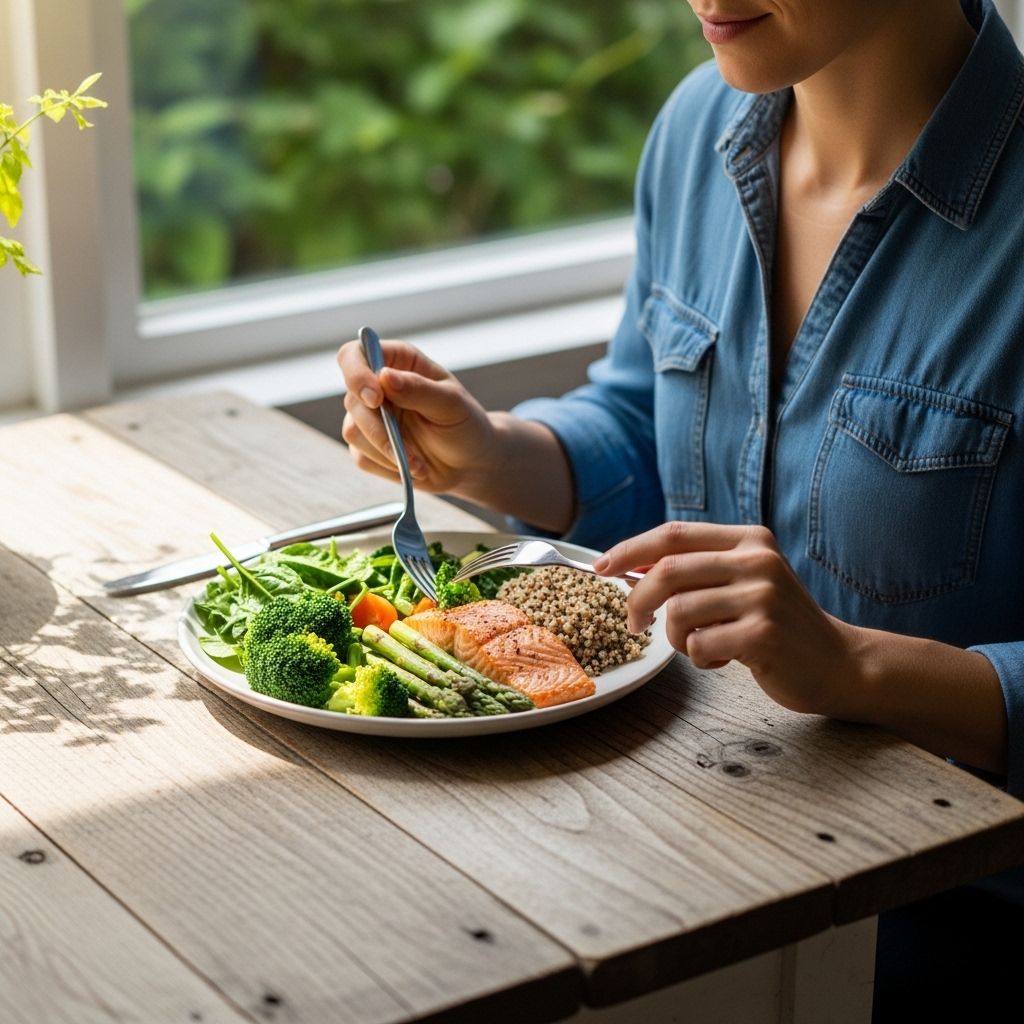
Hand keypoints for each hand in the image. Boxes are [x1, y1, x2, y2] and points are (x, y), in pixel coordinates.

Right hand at [338, 337, 495, 493]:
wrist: (470, 463)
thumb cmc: (465, 424)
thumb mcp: (451, 404)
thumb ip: (419, 389)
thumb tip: (384, 377)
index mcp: (397, 362)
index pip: (355, 355)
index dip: (356, 374)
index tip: (375, 398)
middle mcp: (378, 387)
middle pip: (352, 399)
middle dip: (378, 429)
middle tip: (406, 448)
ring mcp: (370, 417)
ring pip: (353, 431)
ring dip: (387, 452)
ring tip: (419, 462)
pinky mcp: (368, 446)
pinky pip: (361, 457)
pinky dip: (388, 466)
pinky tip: (414, 467)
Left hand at [595, 522, 863, 718]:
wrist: (838, 663)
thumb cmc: (776, 625)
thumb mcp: (742, 582)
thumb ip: (696, 571)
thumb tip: (629, 568)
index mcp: (749, 539)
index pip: (673, 535)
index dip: (630, 549)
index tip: (601, 566)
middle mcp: (758, 560)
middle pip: (668, 571)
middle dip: (638, 599)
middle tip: (634, 624)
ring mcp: (763, 596)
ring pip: (679, 612)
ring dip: (676, 638)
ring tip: (700, 645)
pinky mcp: (764, 634)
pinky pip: (700, 646)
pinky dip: (699, 659)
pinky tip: (723, 660)